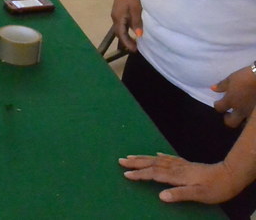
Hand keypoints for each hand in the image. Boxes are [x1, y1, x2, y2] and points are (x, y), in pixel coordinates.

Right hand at [110, 0, 142, 52]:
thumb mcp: (136, 10)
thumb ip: (137, 23)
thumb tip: (139, 36)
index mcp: (118, 18)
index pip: (121, 35)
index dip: (127, 43)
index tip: (135, 50)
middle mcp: (115, 17)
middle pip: (119, 32)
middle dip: (126, 41)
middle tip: (135, 47)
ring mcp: (116, 13)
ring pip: (120, 27)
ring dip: (126, 34)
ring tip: (135, 40)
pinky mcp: (119, 10)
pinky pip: (122, 22)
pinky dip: (127, 28)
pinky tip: (134, 28)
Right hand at [120, 153, 245, 204]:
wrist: (229, 176)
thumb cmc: (215, 188)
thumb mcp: (199, 195)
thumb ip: (180, 194)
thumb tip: (161, 196)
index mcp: (177, 176)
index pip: (154, 174)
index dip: (139, 174)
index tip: (125, 174)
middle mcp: (176, 168)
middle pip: (152, 163)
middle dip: (136, 162)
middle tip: (121, 160)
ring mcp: (181, 165)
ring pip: (158, 159)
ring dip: (143, 158)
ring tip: (131, 157)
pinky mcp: (187, 164)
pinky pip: (169, 158)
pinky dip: (160, 156)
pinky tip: (156, 155)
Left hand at [212, 65, 255, 127]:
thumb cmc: (245, 76)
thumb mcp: (231, 78)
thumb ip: (222, 85)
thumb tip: (213, 88)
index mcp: (230, 101)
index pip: (219, 108)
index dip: (217, 105)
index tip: (218, 102)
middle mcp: (240, 109)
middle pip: (231, 122)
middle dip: (228, 119)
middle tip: (229, 113)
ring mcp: (251, 112)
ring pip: (244, 123)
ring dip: (241, 120)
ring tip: (241, 113)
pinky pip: (253, 118)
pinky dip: (250, 116)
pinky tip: (250, 109)